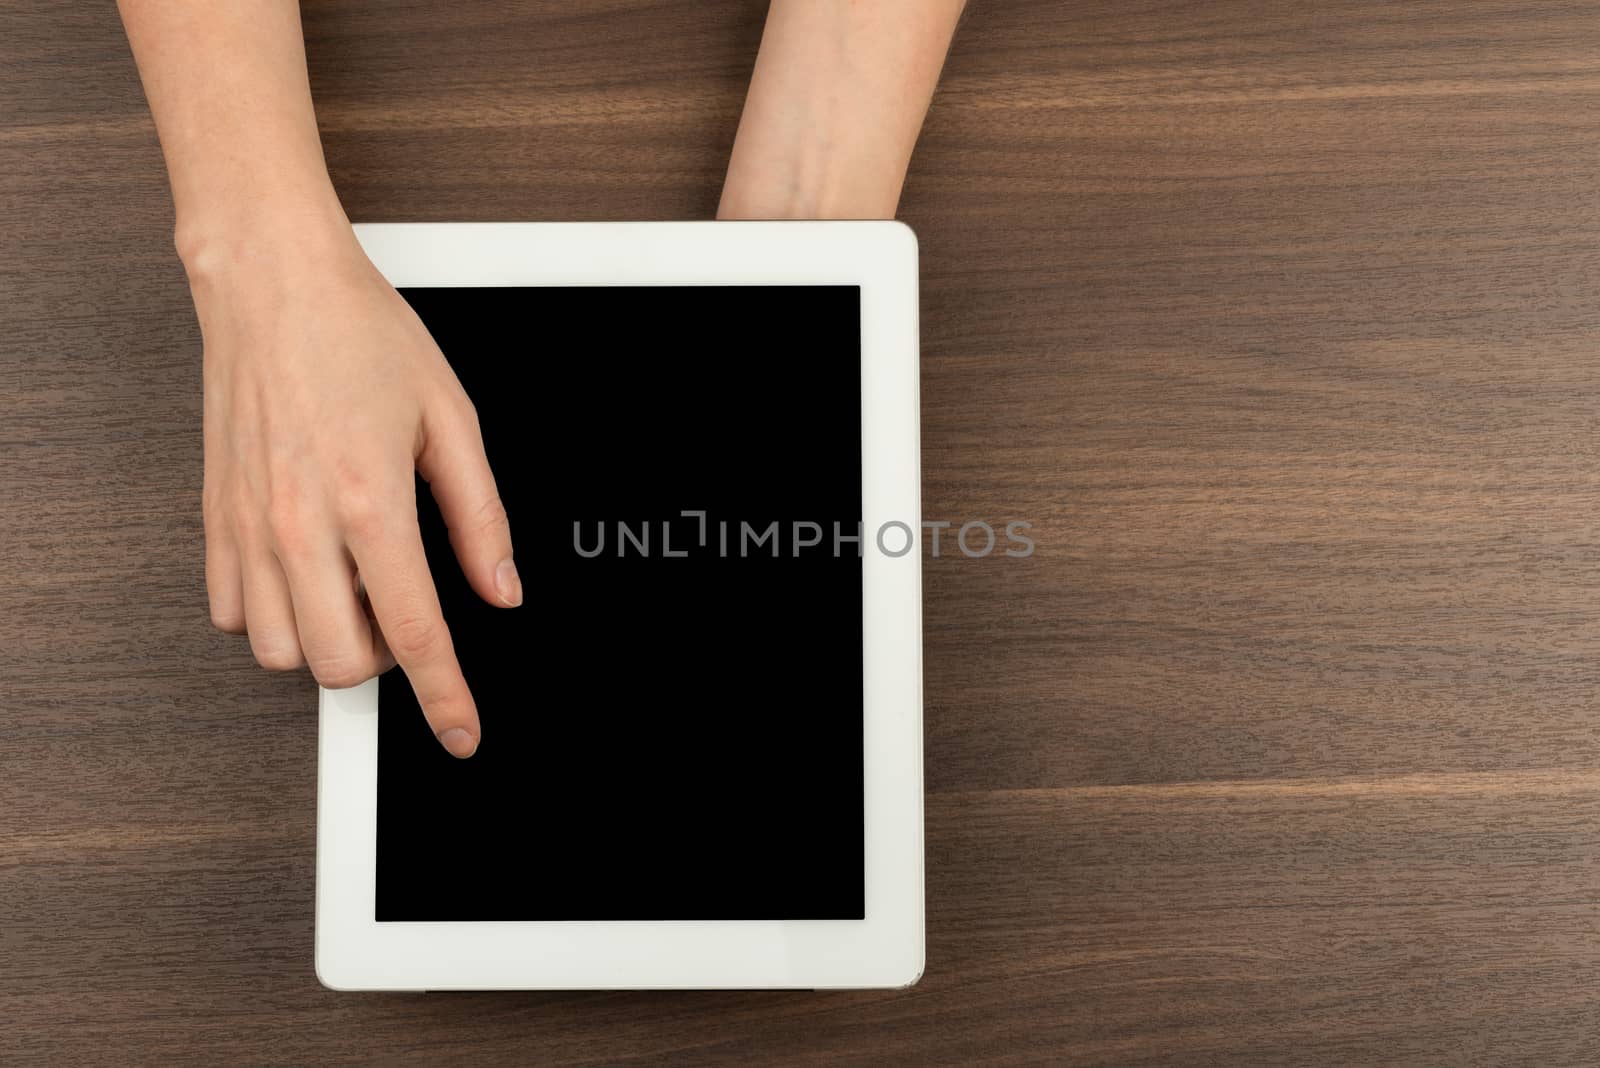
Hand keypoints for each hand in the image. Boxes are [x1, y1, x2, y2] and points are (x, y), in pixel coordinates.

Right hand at [185, 222, 518, 757]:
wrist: (272, 285)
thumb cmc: (360, 336)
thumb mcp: (453, 420)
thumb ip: (482, 518)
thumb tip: (503, 589)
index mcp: (371, 501)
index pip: (415, 634)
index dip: (446, 697)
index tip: (462, 734)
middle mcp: (300, 524)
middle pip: (339, 664)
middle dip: (385, 665)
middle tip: (408, 614)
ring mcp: (248, 526)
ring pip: (279, 651)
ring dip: (327, 642)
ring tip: (355, 588)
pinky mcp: (214, 519)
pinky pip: (232, 614)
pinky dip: (273, 616)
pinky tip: (306, 573)